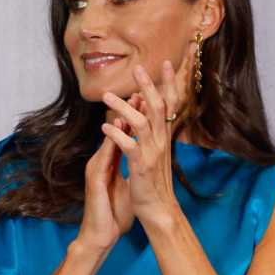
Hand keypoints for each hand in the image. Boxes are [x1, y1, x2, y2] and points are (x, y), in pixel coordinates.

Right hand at [78, 93, 143, 251]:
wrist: (99, 234)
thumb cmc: (113, 214)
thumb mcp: (127, 187)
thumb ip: (131, 171)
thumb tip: (142, 163)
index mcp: (110, 163)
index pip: (124, 135)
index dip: (135, 117)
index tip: (146, 100)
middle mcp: (101, 161)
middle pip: (115, 131)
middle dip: (127, 110)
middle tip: (139, 90)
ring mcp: (96, 168)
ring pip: (109, 138)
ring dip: (119, 121)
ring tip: (130, 103)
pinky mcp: (95, 178)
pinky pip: (104, 156)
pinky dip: (111, 141)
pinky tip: (117, 131)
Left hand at [101, 63, 187, 229]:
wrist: (157, 210)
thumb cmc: (153, 183)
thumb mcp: (154, 154)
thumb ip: (152, 135)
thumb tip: (147, 115)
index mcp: (163, 138)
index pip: (169, 105)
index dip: (169, 84)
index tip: (168, 63)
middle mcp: (161, 142)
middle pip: (159, 107)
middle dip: (149, 86)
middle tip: (138, 67)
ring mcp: (152, 154)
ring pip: (142, 123)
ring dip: (124, 108)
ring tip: (107, 96)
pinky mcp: (141, 167)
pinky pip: (130, 146)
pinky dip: (117, 134)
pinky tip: (105, 126)